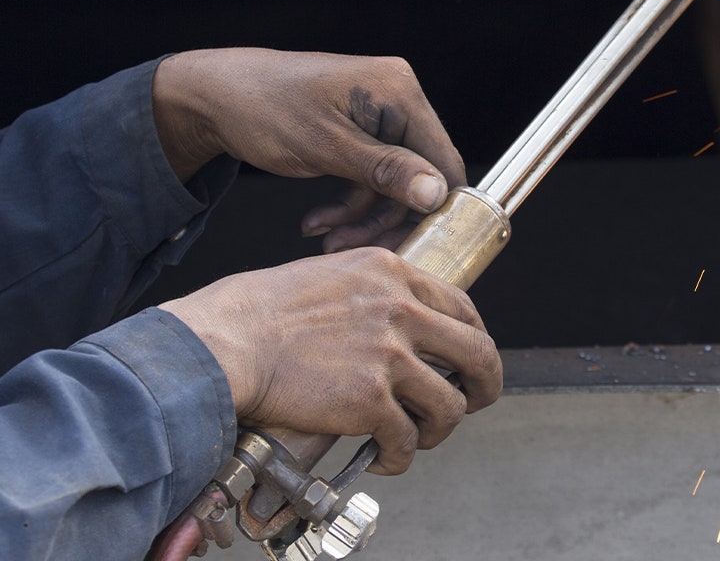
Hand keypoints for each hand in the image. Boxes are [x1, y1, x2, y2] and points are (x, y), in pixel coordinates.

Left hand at [152, 48, 465, 250]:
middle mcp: (398, 99)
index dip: (434, 207)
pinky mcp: (360, 132)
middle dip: (385, 217)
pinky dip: (347, 203)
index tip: (413, 247)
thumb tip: (438, 194)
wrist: (212, 97)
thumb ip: (387, 171)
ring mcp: (379, 116)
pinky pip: (370, 177)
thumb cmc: (263, 109)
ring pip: (393, 184)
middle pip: (419, 176)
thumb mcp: (326, 147)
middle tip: (351, 248)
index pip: (442, 159)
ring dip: (360, 216)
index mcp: (400, 92)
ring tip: (323, 236)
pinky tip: (317, 221)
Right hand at [159, 247, 501, 474]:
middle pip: (478, 352)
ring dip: (438, 428)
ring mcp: (389, 355)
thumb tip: (400, 323)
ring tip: (417, 436)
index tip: (468, 360)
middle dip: (484, 385)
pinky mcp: (369, 400)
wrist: (224, 342)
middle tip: (473, 401)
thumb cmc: (259, 311)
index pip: (462, 306)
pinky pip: (406, 439)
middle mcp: (400, 309)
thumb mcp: (331, 275)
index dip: (473, 339)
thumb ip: (375, 293)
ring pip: (450, 404)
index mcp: (392, 273)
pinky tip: (383, 458)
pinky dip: (398, 456)